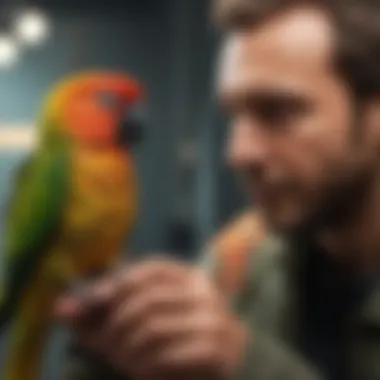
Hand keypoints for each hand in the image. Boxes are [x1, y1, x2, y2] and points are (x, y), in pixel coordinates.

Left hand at [55, 260, 246, 379]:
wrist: (234, 364)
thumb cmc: (181, 337)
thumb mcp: (144, 320)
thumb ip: (104, 314)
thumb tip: (61, 309)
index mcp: (189, 277)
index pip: (150, 270)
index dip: (118, 284)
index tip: (93, 305)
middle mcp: (203, 291)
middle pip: (146, 300)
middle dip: (115, 326)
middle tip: (105, 347)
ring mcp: (212, 319)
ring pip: (153, 328)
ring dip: (128, 350)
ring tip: (125, 362)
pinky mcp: (215, 349)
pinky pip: (167, 356)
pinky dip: (147, 368)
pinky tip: (144, 373)